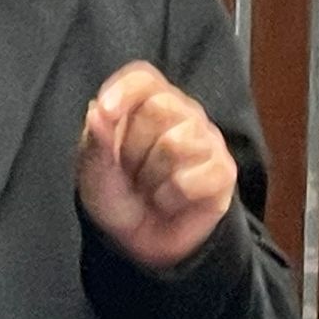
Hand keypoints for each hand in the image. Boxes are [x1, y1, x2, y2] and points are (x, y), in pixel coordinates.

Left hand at [77, 61, 236, 270]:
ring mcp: (206, 140)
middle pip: (160, 108)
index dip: (124, 90)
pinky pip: (195, 177)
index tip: (105, 111)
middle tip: (131, 171)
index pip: (143, 78)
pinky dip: (172, 197)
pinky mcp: (224, 171)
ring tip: (150, 187)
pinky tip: (169, 201)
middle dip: (134, 149)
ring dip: (152, 177)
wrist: (137, 240)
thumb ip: (96, 141)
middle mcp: (181, 112)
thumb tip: (96, 111)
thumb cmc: (115, 193)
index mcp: (145, 102)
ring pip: (178, 144)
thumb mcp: (95, 171)